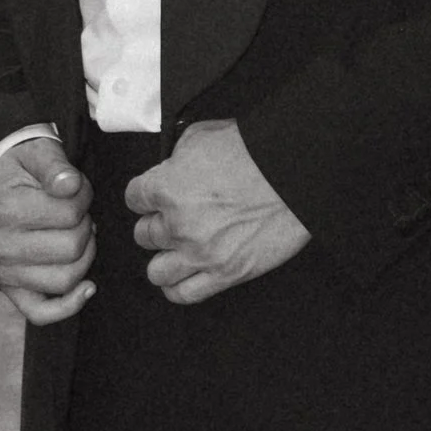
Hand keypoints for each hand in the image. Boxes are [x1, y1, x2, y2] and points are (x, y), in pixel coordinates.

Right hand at [0, 129, 94, 324]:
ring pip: (66, 279)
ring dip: (84, 257)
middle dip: (85, 226)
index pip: (71, 213)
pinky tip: (88, 286)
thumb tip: (69, 185)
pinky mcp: (10, 290)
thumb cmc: (19, 171)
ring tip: (74, 234)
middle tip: (77, 212)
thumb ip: (54, 164)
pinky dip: (69, 305)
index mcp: (3, 210)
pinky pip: (42, 313)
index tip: (75, 188)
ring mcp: (2, 272)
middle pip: (72, 247)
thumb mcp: (35, 152)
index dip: (83, 196)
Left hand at [125, 122, 307, 306]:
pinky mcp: (226, 273)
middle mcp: (178, 224)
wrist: (296, 174)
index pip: (134, 199)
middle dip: (158, 225)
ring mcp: (201, 253)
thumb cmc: (256, 152)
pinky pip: (183, 294)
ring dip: (165, 259)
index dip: (146, 196)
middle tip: (175, 219)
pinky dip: (178, 287)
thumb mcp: (201, 136)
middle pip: (144, 235)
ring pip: (156, 271)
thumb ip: (175, 157)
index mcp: (166, 188)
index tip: (155, 198)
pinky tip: (184, 276)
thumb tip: (169, 168)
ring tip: (177, 250)